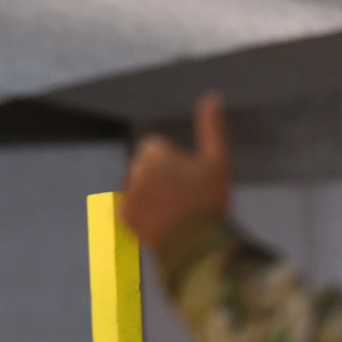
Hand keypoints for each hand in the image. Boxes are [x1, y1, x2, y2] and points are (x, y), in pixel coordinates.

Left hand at [119, 93, 230, 261]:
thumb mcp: (218, 159)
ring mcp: (128, 194)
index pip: (153, 148)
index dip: (170, 161)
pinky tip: (159, 221)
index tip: (185, 177)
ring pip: (136, 186)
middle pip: (142, 166)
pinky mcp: (124, 216)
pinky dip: (141, 213)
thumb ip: (211, 126)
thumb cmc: (210, 200)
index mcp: (154, 152)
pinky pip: (130, 208)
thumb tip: (212, 96)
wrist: (197, 246)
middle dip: (156, 176)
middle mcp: (135, 169)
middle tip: (179, 196)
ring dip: (148, 194)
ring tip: (170, 210)